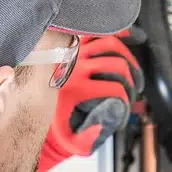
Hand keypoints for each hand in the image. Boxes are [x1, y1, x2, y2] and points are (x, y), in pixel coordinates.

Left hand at [38, 33, 143, 171]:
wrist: (38, 106)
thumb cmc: (58, 123)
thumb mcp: (71, 139)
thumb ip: (88, 140)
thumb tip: (104, 126)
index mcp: (76, 89)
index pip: (115, 89)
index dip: (127, 100)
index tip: (126, 107)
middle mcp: (75, 67)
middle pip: (117, 65)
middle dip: (131, 82)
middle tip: (132, 93)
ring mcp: (75, 52)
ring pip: (111, 44)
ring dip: (128, 59)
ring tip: (132, 74)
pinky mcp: (75, 44)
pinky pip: (98, 32)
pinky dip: (116, 33)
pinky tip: (128, 40)